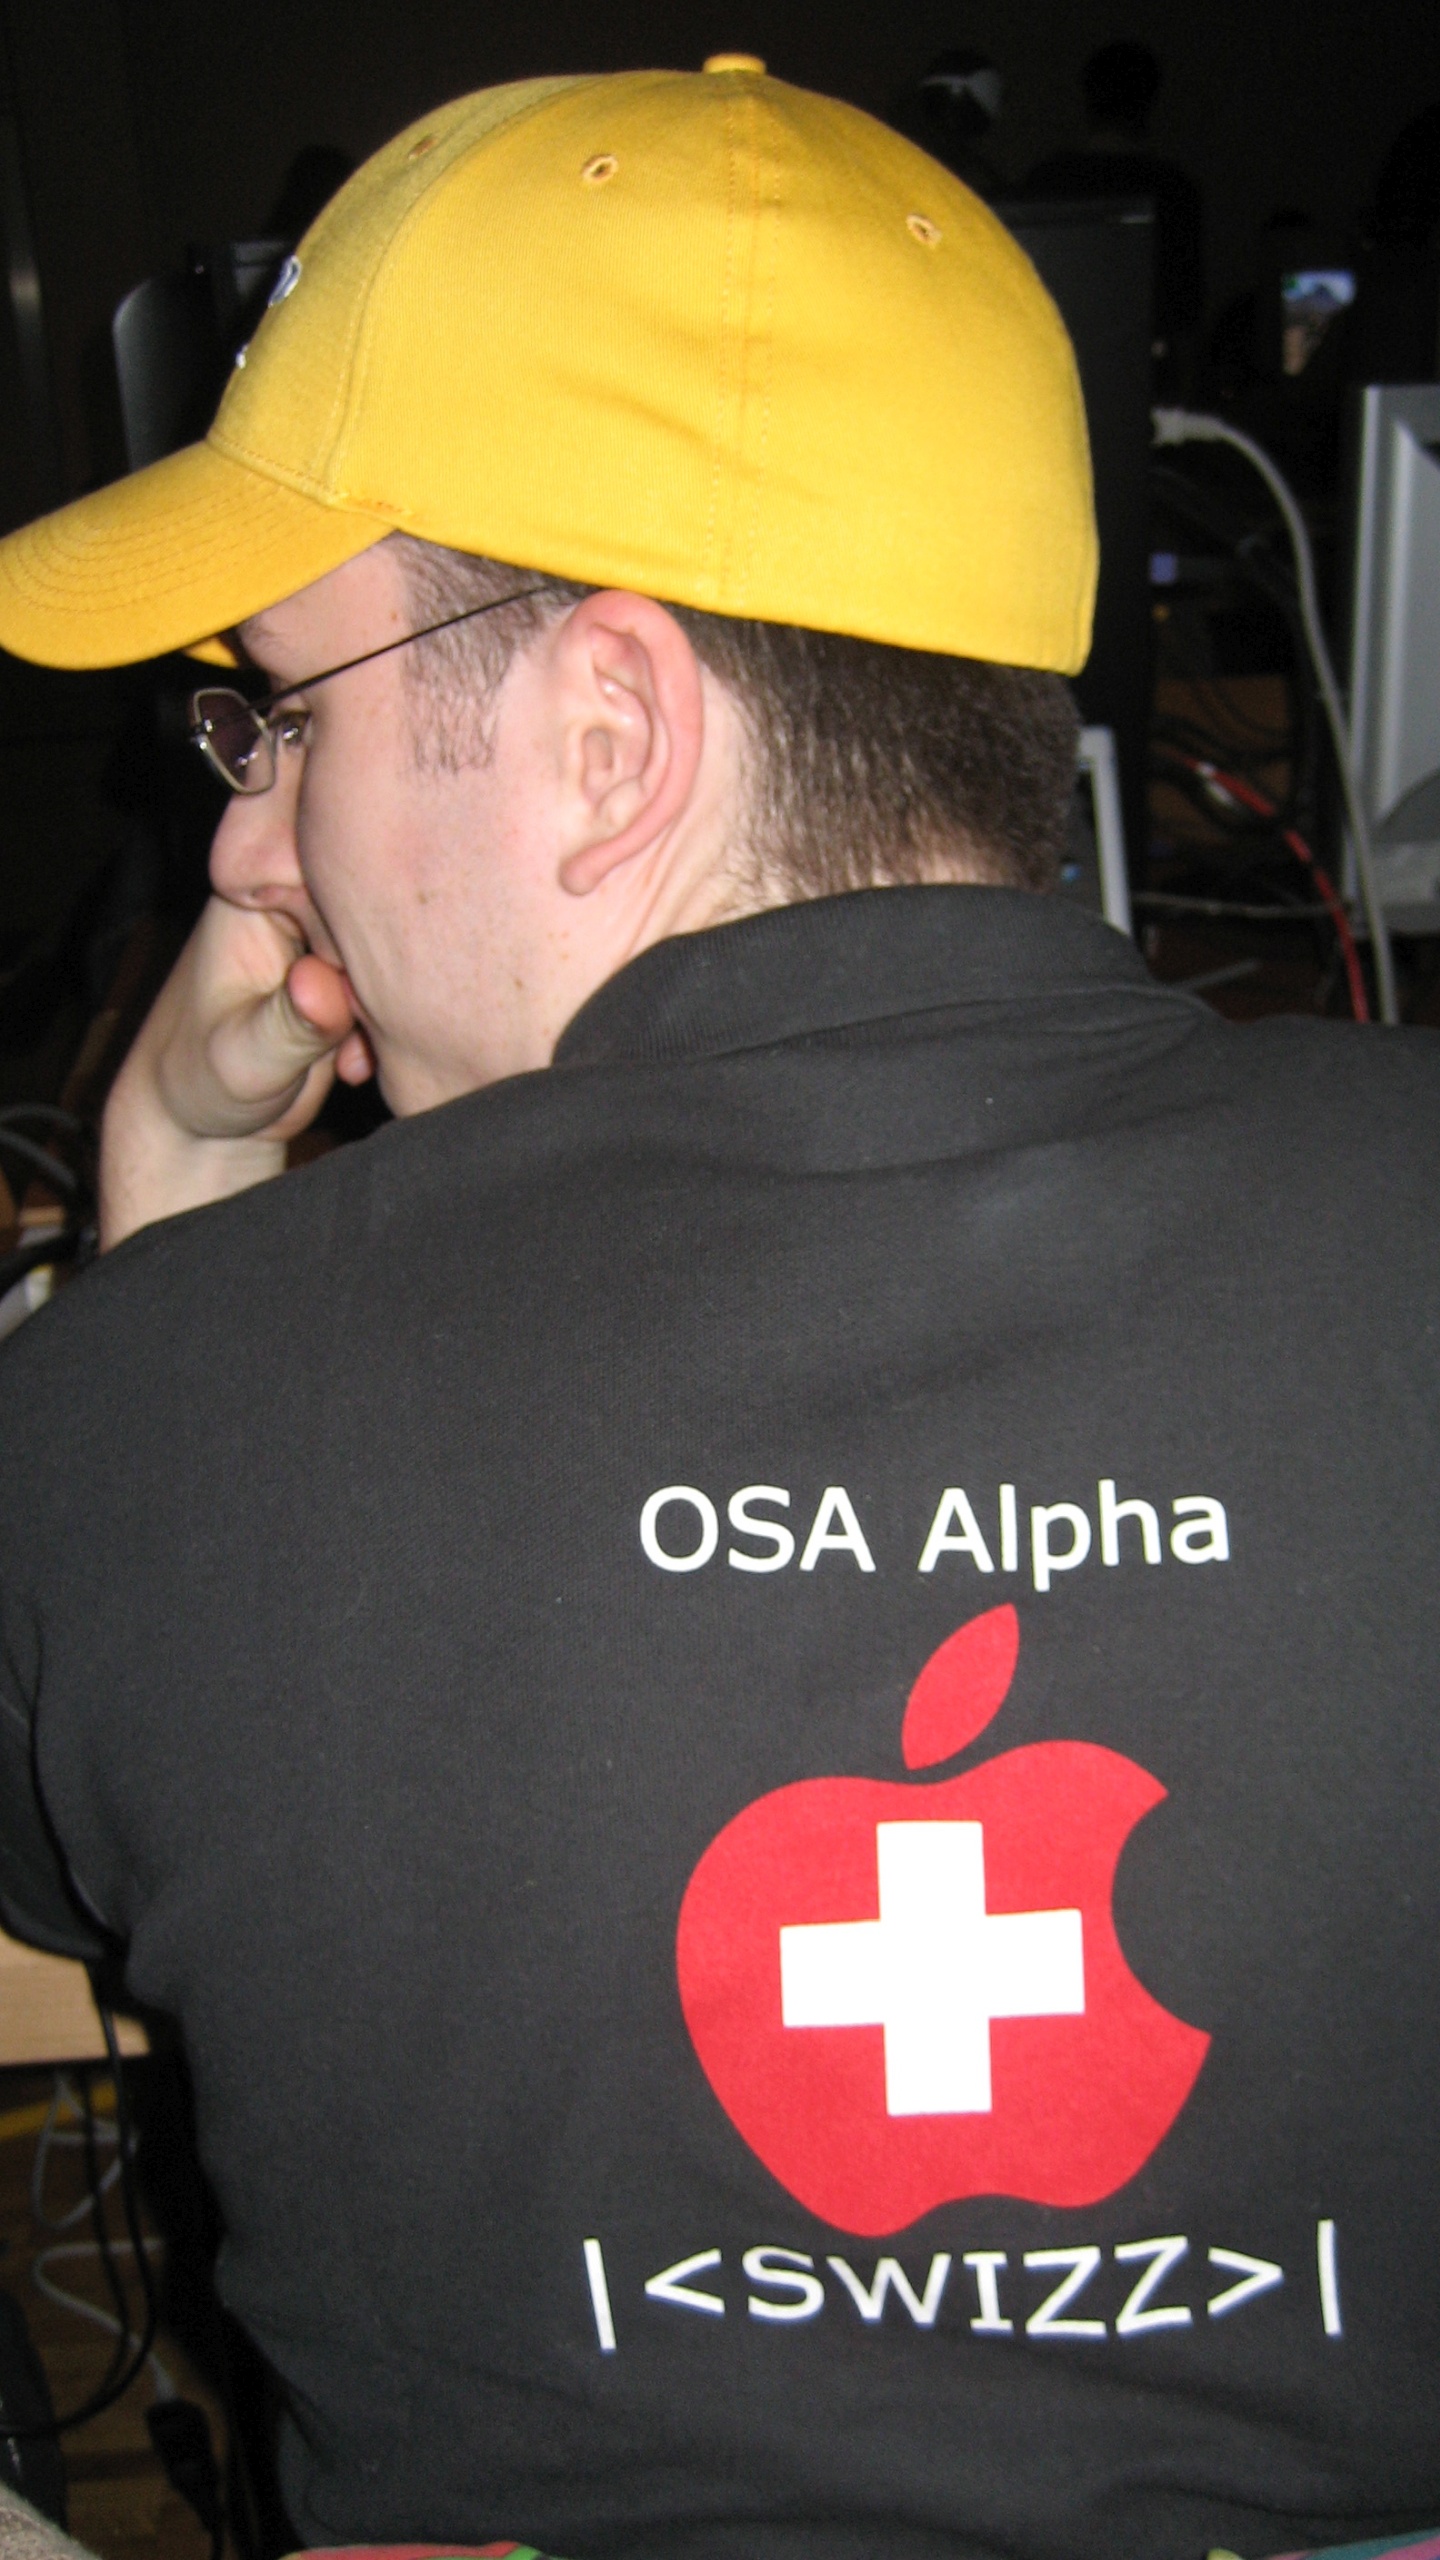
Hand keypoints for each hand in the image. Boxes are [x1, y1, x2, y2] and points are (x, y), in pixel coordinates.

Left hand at [99, 897, 373, 1248]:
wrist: (201, 1124)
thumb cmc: (199, 1082)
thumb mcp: (241, 1058)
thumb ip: (288, 1022)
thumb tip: (326, 985)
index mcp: (254, 898)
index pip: (333, 866)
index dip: (357, 920)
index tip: (348, 989)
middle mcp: (291, 906)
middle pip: (371, 901)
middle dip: (375, 972)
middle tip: (354, 1034)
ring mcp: (321, 941)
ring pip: (389, 945)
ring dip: (384, 1007)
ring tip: (349, 1060)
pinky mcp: (342, 978)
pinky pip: (389, 982)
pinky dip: (385, 1026)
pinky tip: (353, 1066)